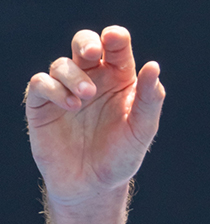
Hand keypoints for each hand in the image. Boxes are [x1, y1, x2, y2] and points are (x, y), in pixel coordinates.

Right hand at [25, 26, 165, 207]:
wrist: (93, 186)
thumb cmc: (121, 155)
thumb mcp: (142, 129)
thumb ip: (150, 99)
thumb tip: (153, 66)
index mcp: (119, 79)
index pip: (116, 47)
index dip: (115, 37)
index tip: (115, 38)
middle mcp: (92, 79)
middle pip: (84, 44)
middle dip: (87, 42)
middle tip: (93, 52)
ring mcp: (65, 90)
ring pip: (62, 64)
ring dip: (73, 75)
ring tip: (86, 96)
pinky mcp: (42, 105)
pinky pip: (40, 83)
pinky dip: (54, 88)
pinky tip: (71, 104)